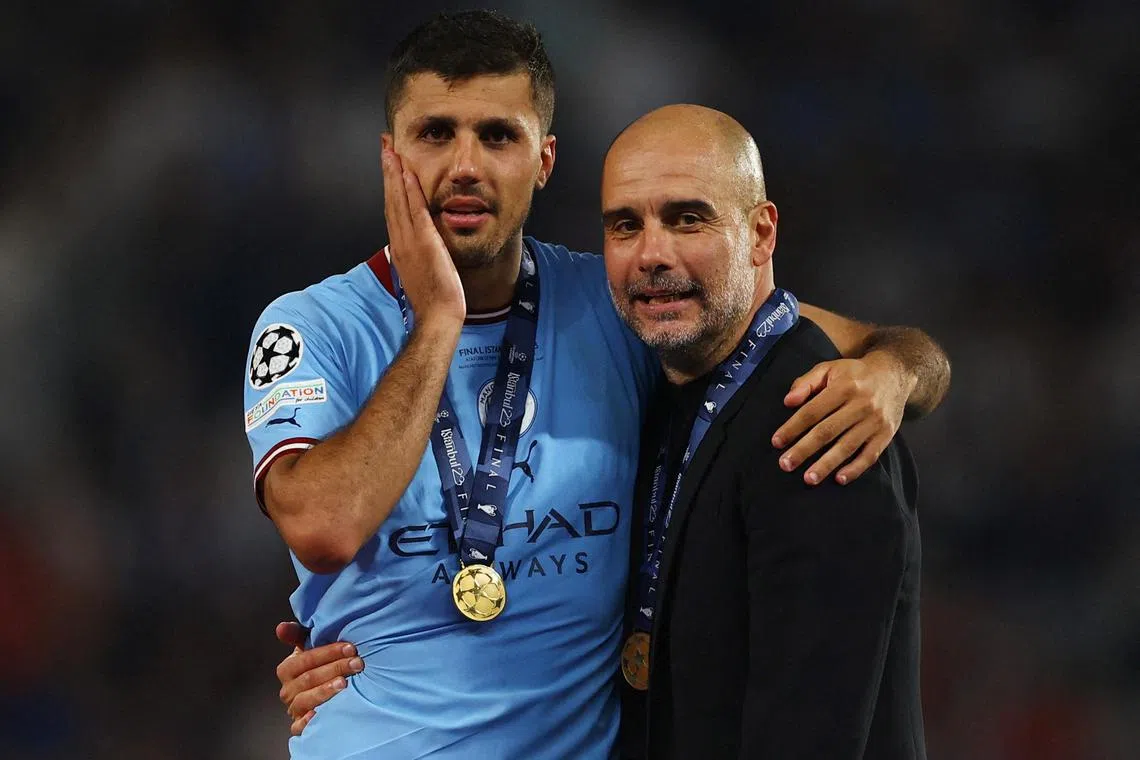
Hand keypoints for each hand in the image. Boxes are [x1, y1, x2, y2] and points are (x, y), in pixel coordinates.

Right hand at [275, 621, 363, 735]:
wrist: (324, 692)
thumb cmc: (319, 665)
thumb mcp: (309, 647)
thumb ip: (297, 634)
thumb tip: (281, 627)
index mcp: (287, 669)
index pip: (305, 659)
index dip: (327, 653)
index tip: (350, 648)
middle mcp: (288, 690)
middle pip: (309, 678)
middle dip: (335, 669)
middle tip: (357, 663)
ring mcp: (294, 708)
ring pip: (306, 699)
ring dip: (326, 691)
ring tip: (345, 684)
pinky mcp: (299, 726)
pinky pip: (298, 727)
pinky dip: (307, 722)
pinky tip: (318, 715)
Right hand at [381, 148, 465, 326]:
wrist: (437, 317)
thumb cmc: (433, 299)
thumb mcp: (422, 271)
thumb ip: (419, 254)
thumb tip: (421, 245)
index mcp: (400, 247)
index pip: (392, 209)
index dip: (389, 185)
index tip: (388, 164)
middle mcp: (400, 241)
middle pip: (390, 199)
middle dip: (387, 170)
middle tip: (385, 145)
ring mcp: (410, 241)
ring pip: (398, 201)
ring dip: (394, 173)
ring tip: (391, 149)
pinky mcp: (424, 243)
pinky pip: (416, 211)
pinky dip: (410, 191)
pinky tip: (407, 173)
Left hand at [770, 353, 914, 485]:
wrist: (894, 374)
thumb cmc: (854, 374)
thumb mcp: (829, 369)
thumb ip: (806, 383)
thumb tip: (788, 401)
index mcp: (843, 387)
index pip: (813, 411)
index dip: (793, 427)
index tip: (777, 442)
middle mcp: (860, 404)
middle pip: (827, 431)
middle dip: (804, 450)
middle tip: (786, 464)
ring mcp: (875, 421)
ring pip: (847, 446)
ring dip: (827, 464)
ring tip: (809, 478)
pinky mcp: (886, 434)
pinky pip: (870, 455)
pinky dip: (855, 468)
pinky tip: (839, 479)